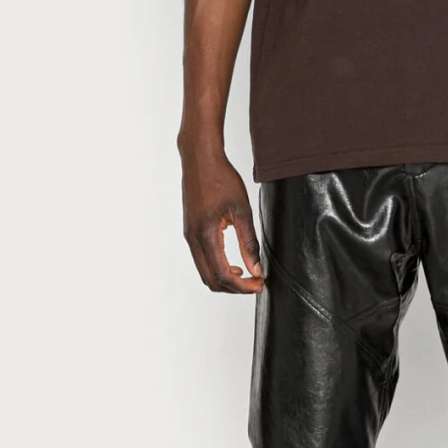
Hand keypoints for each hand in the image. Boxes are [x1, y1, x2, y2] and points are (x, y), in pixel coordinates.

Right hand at [181, 145, 264, 293]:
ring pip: (204, 271)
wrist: (200, 160)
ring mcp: (189, 236)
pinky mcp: (190, 231)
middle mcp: (193, 239)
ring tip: (246, 275)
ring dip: (224, 279)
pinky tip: (233, 263)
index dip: (242, 286)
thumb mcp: (242, 211)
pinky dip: (217, 268)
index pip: (222, 275)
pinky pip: (201, 259)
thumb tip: (256, 268)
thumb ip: (249, 242)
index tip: (259, 284)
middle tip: (255, 283)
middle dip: (233, 287)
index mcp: (206, 235)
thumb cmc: (221, 179)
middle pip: (210, 279)